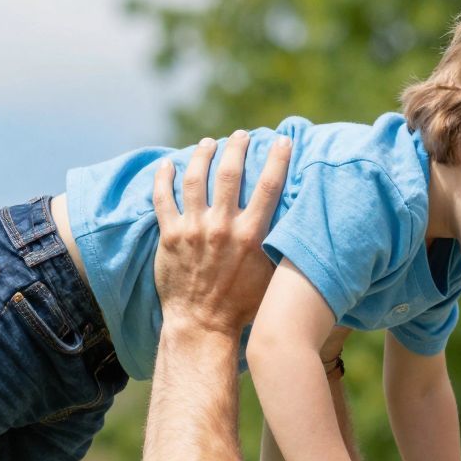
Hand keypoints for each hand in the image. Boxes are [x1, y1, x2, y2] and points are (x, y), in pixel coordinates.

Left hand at [150, 129, 291, 336]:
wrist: (202, 325)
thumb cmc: (242, 305)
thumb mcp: (271, 276)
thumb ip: (278, 246)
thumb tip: (298, 224)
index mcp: (251, 235)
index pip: (268, 185)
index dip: (277, 158)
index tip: (281, 140)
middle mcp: (222, 227)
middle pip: (229, 172)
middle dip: (236, 147)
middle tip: (240, 136)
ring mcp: (193, 229)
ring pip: (194, 178)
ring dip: (202, 155)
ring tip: (209, 143)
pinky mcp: (169, 236)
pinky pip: (162, 198)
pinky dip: (163, 178)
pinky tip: (167, 164)